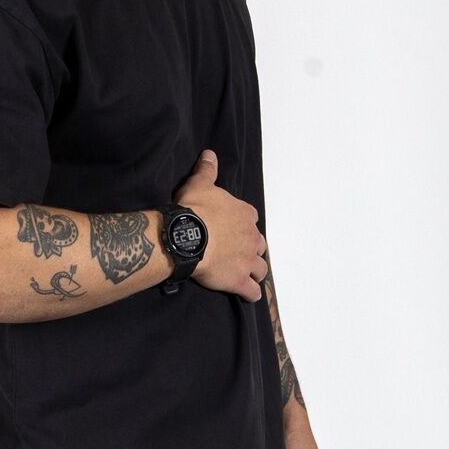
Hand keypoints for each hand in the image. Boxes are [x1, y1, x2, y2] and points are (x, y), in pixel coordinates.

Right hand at [174, 149, 267, 301]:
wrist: (188, 236)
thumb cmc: (194, 209)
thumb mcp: (199, 184)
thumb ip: (207, 170)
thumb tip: (210, 154)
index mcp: (245, 215)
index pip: (252, 219)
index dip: (244, 224)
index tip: (234, 227)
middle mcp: (251, 237)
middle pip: (260, 245)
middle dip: (253, 249)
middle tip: (240, 253)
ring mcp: (247, 260)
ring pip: (260, 268)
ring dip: (255, 271)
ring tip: (247, 275)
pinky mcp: (239, 280)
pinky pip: (251, 291)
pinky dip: (251, 293)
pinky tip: (248, 295)